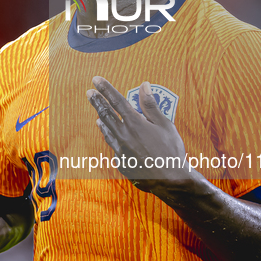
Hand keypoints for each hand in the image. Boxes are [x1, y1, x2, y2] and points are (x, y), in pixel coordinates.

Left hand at [87, 76, 186, 192]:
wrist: (171, 181)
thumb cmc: (171, 150)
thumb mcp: (165, 124)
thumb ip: (151, 105)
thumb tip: (144, 85)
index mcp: (135, 123)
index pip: (117, 101)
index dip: (106, 89)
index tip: (96, 80)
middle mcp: (124, 135)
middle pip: (106, 114)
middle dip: (97, 102)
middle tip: (89, 93)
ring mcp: (121, 150)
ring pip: (107, 132)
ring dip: (102, 121)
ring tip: (97, 115)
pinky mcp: (122, 162)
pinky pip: (114, 147)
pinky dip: (110, 138)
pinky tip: (110, 136)